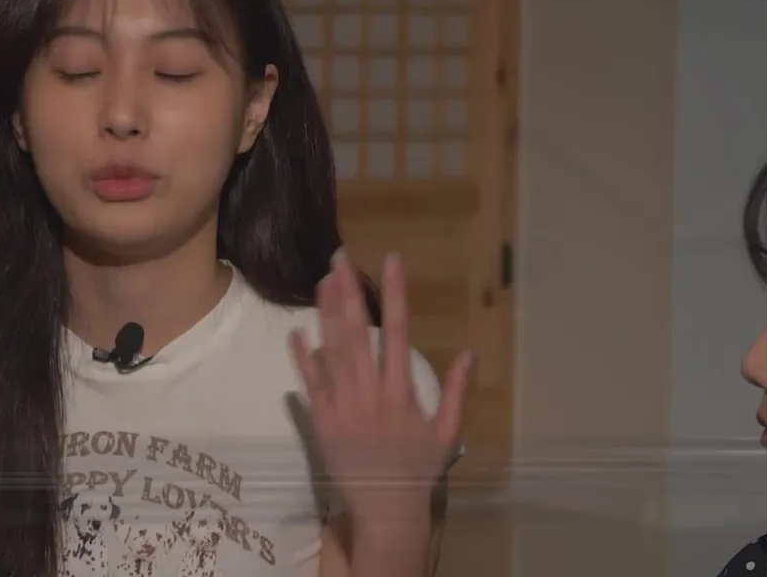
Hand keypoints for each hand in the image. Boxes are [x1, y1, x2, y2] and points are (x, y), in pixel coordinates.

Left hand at [290, 250, 471, 521]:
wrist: (385, 509)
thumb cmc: (418, 469)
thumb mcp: (447, 433)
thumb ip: (457, 392)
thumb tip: (470, 353)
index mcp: (401, 393)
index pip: (397, 332)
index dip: (393, 294)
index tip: (390, 261)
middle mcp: (369, 394)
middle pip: (356, 333)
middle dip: (347, 292)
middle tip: (339, 257)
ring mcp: (341, 406)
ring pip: (331, 351)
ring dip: (325, 313)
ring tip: (322, 280)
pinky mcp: (320, 420)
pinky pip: (309, 382)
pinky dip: (302, 356)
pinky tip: (297, 330)